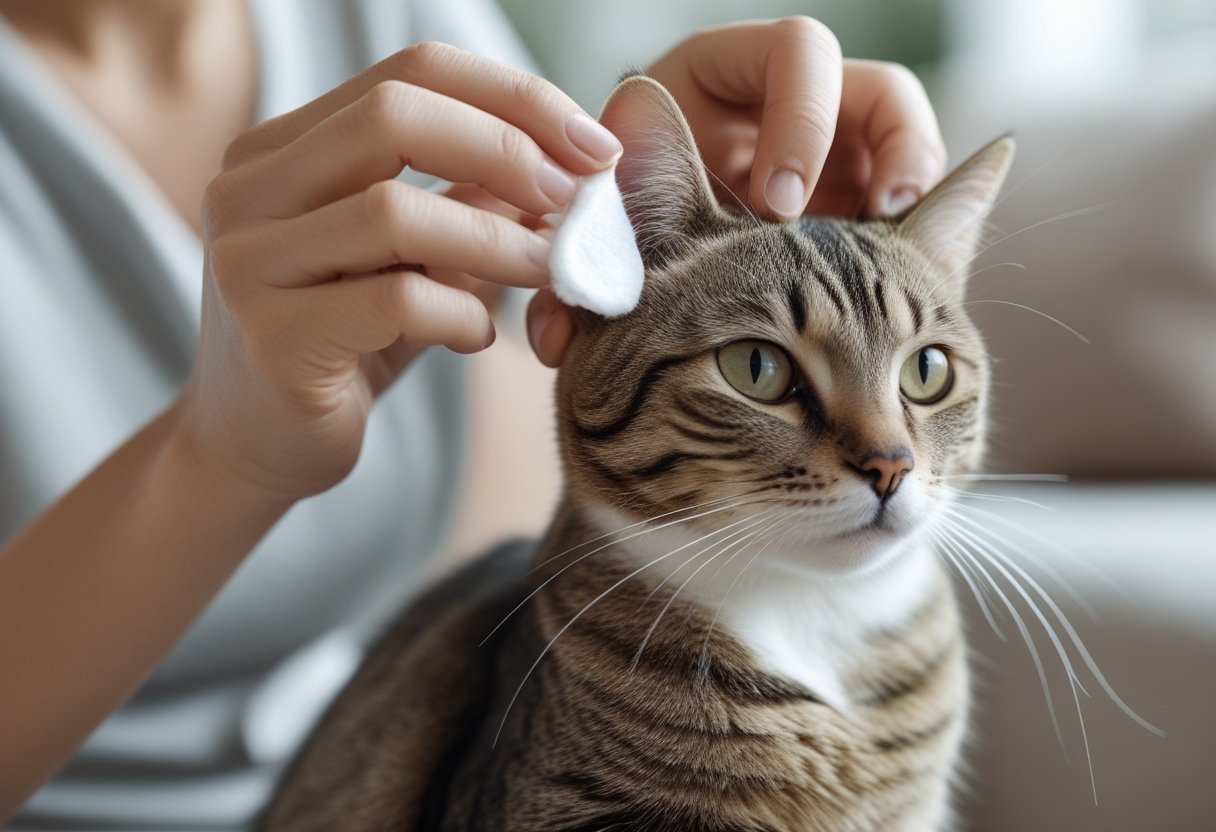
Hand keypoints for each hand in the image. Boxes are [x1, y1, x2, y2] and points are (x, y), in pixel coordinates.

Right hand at [179, 42, 622, 498]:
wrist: (256, 447)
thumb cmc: (346, 345)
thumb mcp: (414, 259)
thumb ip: (469, 202)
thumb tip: (567, 160)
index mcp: (281, 147)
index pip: (409, 72)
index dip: (514, 97)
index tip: (591, 145)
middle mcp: (248, 188)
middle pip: (392, 115)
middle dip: (507, 149)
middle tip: (575, 199)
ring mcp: (248, 261)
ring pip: (393, 212)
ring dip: (497, 240)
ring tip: (546, 271)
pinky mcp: (272, 338)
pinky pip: (393, 303)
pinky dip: (461, 314)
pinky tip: (476, 337)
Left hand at [527, 17, 945, 366]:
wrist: (645, 275)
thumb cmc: (613, 242)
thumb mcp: (601, 246)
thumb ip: (582, 278)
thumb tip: (556, 336)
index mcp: (718, 85)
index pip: (792, 55)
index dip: (801, 119)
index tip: (783, 202)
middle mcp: (783, 108)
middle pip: (870, 88)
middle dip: (875, 154)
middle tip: (862, 223)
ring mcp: (832, 152)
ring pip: (903, 133)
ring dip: (911, 171)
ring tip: (898, 225)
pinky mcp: (857, 198)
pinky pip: (907, 192)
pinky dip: (915, 219)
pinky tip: (900, 256)